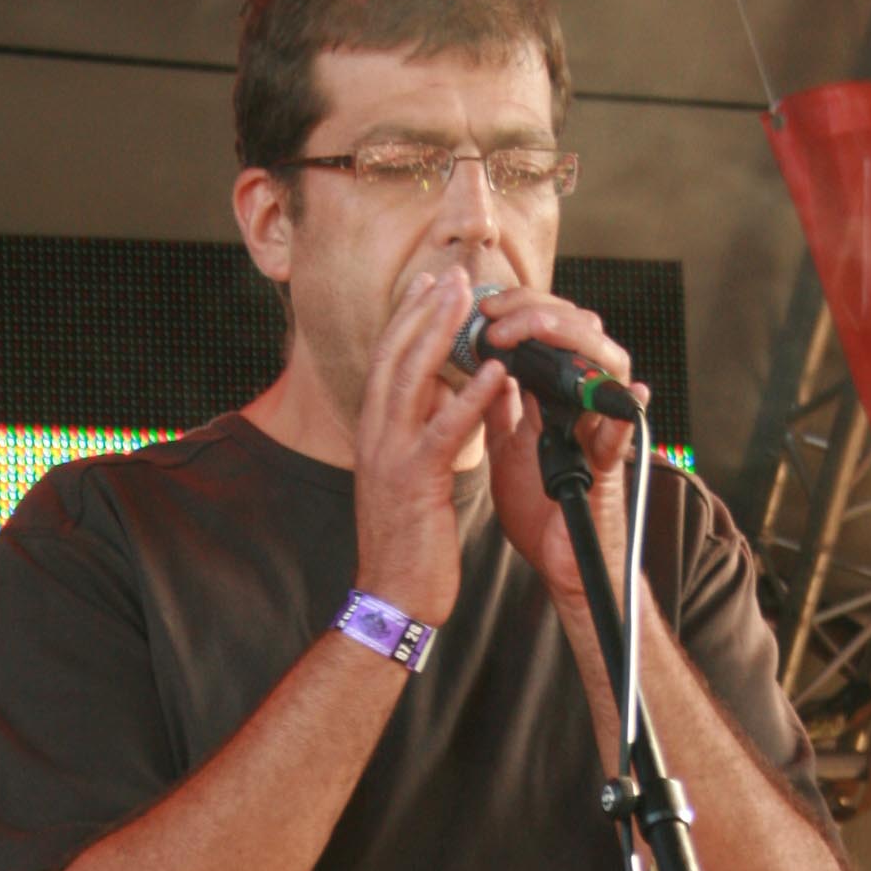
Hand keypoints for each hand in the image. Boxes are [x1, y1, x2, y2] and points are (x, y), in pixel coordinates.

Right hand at [352, 266, 511, 627]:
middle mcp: (376, 436)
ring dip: (440, 333)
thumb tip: (441, 403)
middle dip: (422, 309)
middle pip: (395, 356)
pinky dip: (469, 396)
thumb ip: (422, 435)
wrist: (393, 597)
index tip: (432, 285)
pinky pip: (443, 429)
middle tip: (451, 273)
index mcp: (376, 434)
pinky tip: (494, 370)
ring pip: (411, 378)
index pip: (389, 362)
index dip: (409, 319)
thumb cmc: (409, 543)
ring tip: (466, 298)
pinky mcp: (415, 481)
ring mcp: (391, 455)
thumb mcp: (412, 479)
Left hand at [477, 288, 648, 618]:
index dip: (521, 306)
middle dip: (539, 310)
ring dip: (573, 342)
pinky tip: (627, 395)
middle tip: (497, 312)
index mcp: (557, 394)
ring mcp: (601, 431)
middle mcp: (585, 402)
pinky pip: (623, 435)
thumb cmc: (539, 506)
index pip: (552, 327)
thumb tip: (484, 365)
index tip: (482, 305)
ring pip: (610, 366)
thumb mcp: (507, 445)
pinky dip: (625, 414)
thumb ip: (501, 407)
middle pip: (582, 331)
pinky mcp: (608, 469)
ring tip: (533, 331)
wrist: (557, 563)